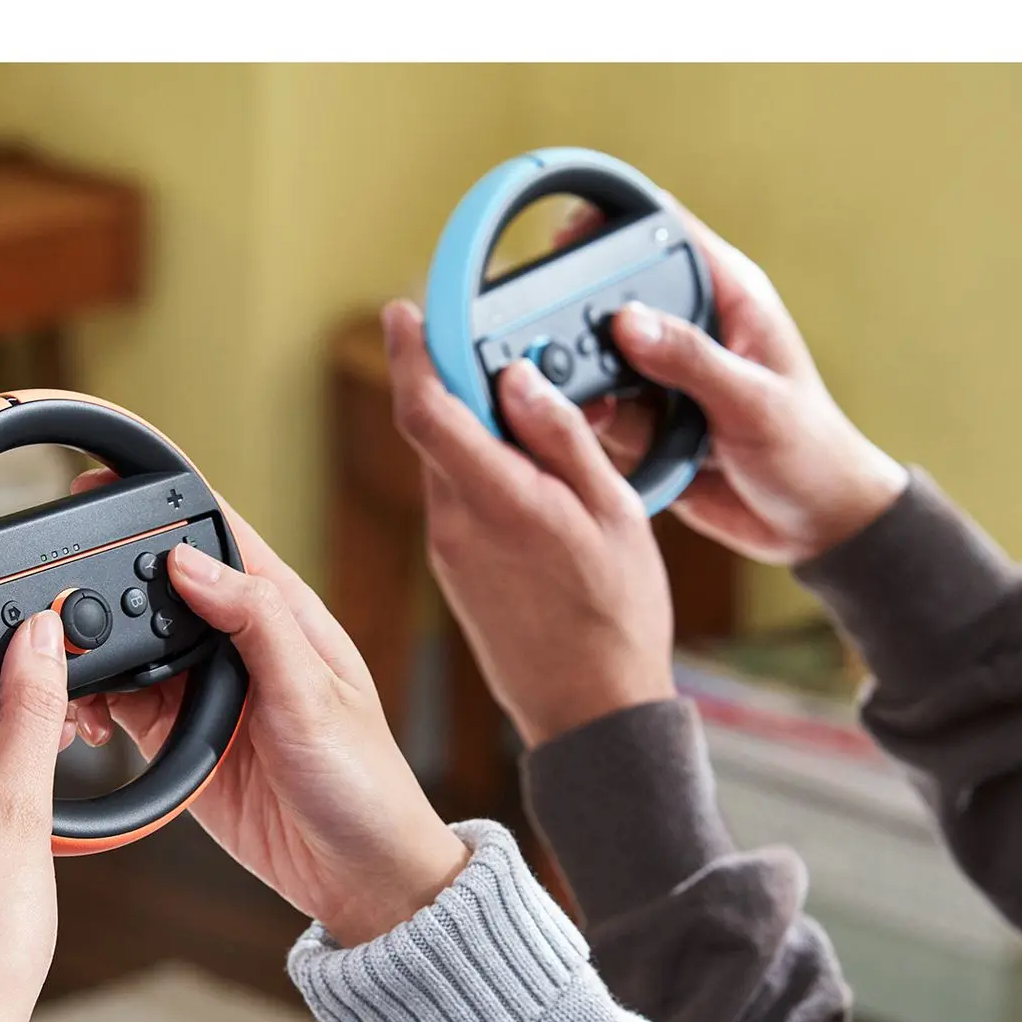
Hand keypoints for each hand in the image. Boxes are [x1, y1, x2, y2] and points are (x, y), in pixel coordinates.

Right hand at [66, 483, 468, 946]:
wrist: (357, 876)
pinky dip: (92, 704)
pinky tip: (85, 716)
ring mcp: (206, 689)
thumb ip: (254, 622)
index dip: (159, 503)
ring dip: (91, 650)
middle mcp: (238, 641)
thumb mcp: (313, 695)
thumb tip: (189, 561)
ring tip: (64, 664)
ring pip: (128, 644)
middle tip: (59, 597)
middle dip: (104, 582)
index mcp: (281, 609)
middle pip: (155, 585)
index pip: (214, 533)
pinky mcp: (180, 737)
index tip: (100, 485)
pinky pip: (121, 703)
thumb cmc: (363, 781)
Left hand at [381, 299, 677, 750]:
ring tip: (544, 435)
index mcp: (495, 499)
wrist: (591, 709)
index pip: (425, 408)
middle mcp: (455, 523)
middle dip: (464, 384)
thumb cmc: (616, 616)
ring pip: (450, 465)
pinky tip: (536, 489)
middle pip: (436, 428)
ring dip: (481, 434)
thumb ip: (560, 438)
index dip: (411, 351)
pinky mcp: (455, 572)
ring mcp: (449, 550)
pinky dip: (485, 476)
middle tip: (512, 364)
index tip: (405, 312)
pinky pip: (460, 502)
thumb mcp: (612, 513)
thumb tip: (516, 378)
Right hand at [570, 200, 907, 564]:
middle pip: (613, 297)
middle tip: (561, 348)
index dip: (613, 221)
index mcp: (728, 298)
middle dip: (584, 324)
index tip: (564, 237)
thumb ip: (692, 360)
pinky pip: (601, 410)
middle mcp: (690, 329)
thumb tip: (627, 321)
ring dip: (588, 384)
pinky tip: (613, 438)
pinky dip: (596, 424)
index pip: (664, 232)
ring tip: (607, 410)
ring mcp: (664, 376)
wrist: (812, 525)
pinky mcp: (648, 420)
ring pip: (597, 359)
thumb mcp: (754, 402)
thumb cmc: (809, 452)